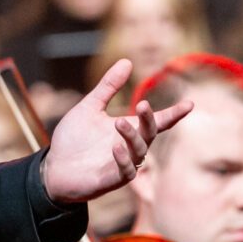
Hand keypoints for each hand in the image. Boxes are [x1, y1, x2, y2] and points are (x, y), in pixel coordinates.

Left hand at [41, 60, 191, 203]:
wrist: (53, 168)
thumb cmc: (73, 140)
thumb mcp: (89, 108)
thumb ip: (108, 88)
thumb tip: (127, 61)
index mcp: (128, 129)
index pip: (157, 121)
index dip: (174, 114)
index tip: (189, 103)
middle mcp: (130, 147)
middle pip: (150, 133)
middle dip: (149, 119)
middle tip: (142, 104)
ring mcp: (123, 164)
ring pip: (140, 152)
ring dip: (133, 136)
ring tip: (120, 122)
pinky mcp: (112, 180)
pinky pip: (126, 172)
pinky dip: (123, 159)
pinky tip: (115, 146)